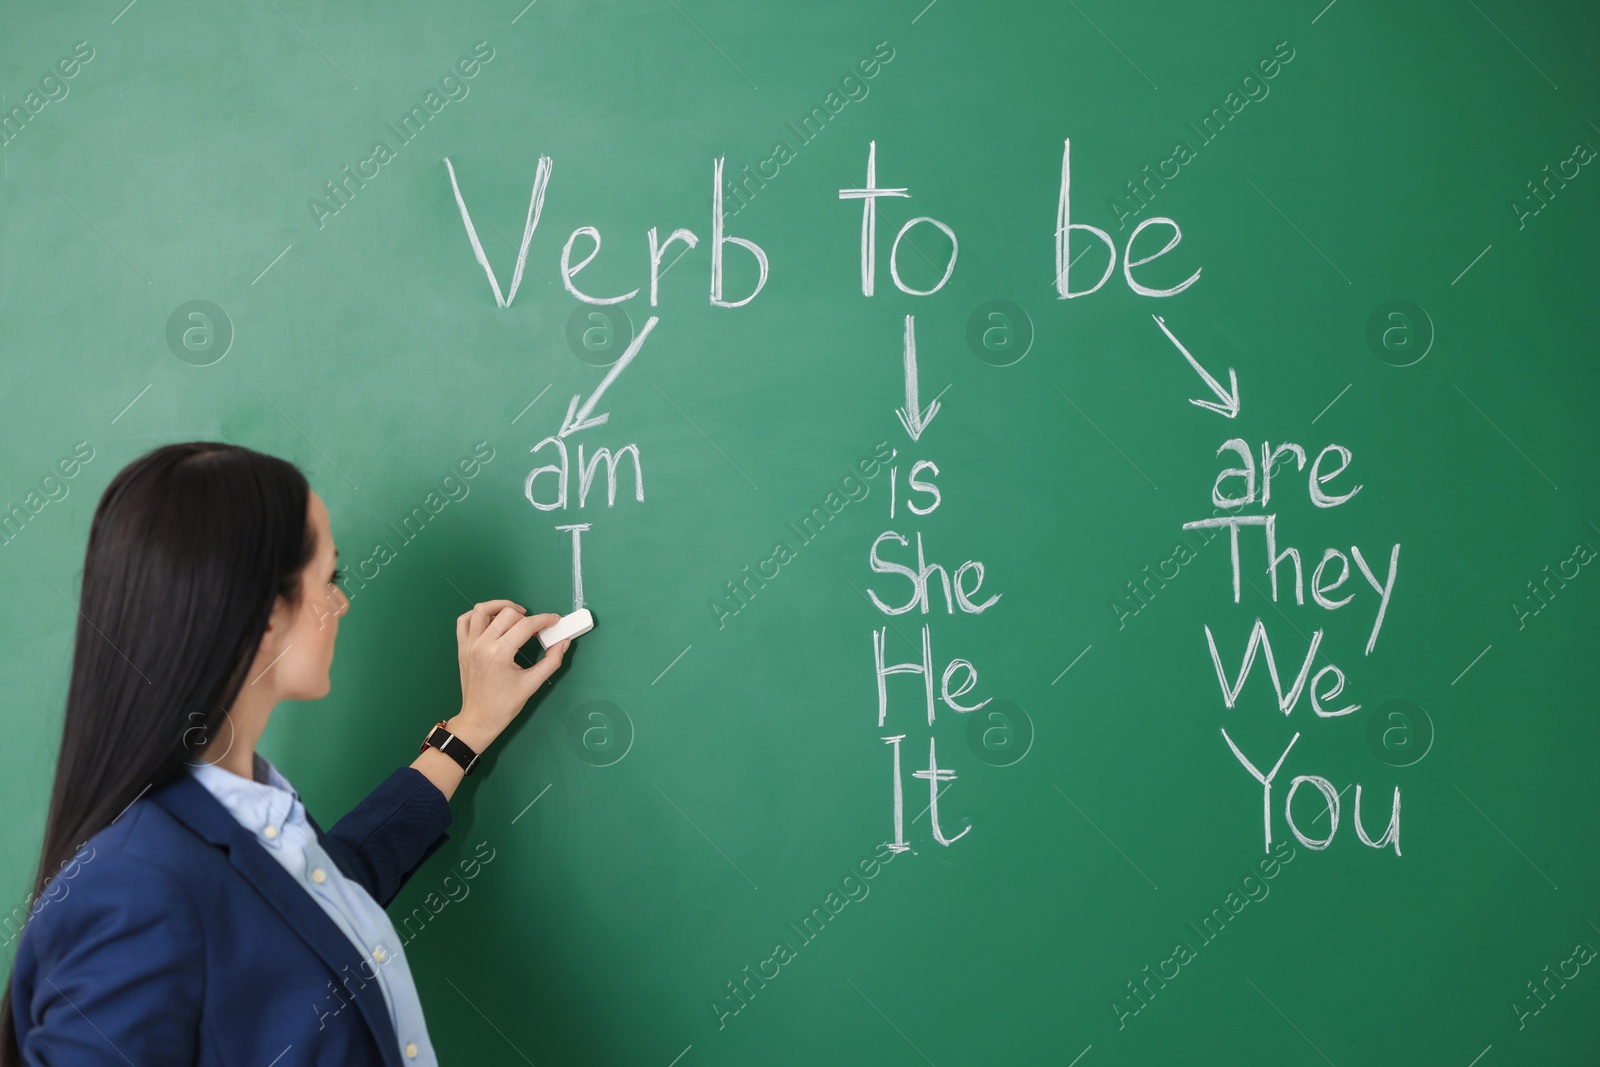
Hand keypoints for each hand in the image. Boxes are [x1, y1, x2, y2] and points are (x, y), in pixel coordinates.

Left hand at [449, 600, 569, 752]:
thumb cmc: (505, 705)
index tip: (555, 621)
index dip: (545, 620)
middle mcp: (482, 645)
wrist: (479, 719)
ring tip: (515, 615)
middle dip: (526, 616)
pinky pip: (464, 621)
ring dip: (501, 607)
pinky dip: (478, 615)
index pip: (526, 625)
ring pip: (482, 610)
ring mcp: (469, 644)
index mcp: (499, 654)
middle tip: (536, 627)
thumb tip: (563, 642)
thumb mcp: (532, 684)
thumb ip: (551, 661)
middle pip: (507, 613)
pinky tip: (492, 621)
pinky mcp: (462, 647)